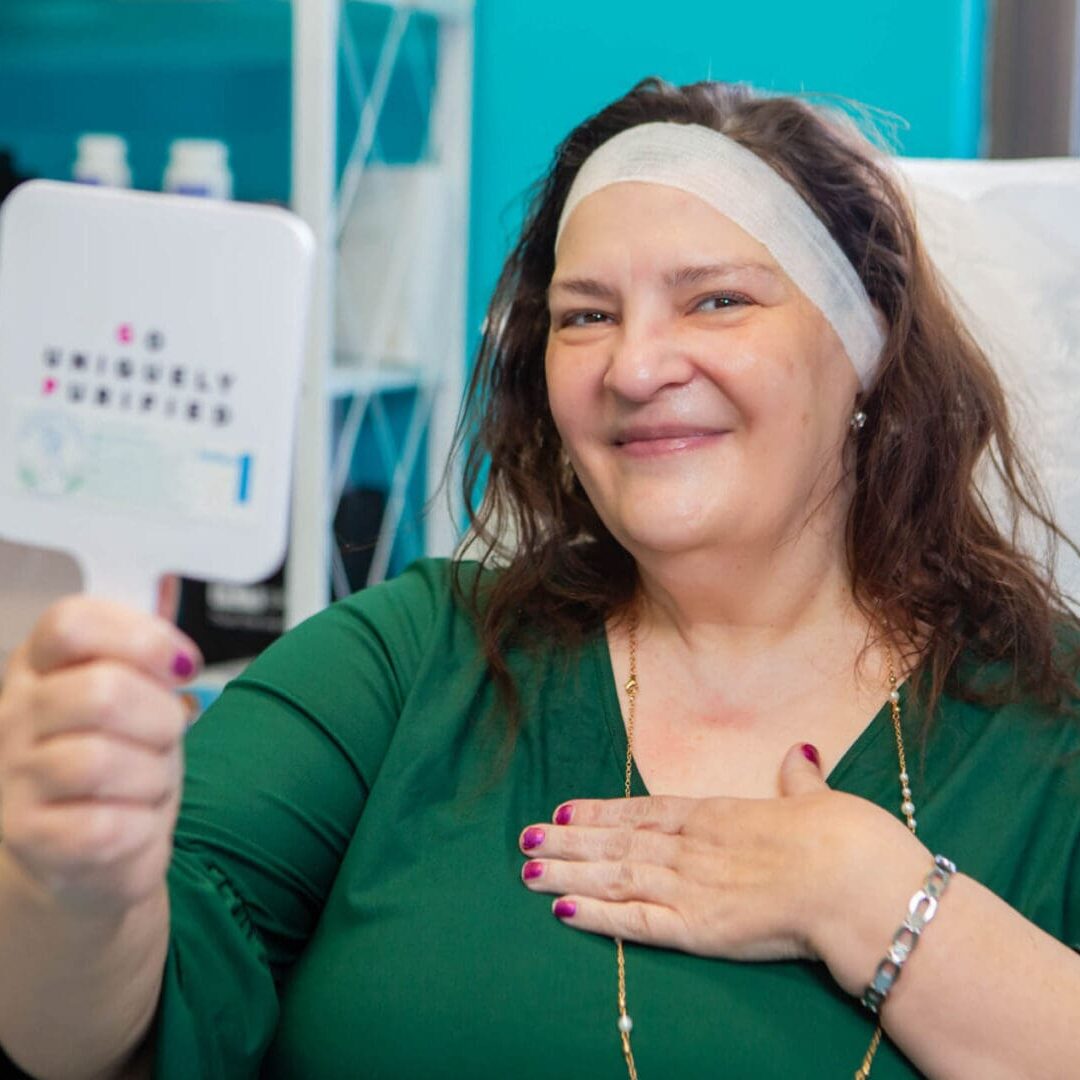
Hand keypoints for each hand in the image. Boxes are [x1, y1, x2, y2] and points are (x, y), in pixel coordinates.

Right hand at [0, 596, 201, 918]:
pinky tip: (134, 822)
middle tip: (166, 735)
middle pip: (101, 691)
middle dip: (160, 716)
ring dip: (151, 774)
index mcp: (40, 668)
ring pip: (99, 761)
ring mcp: (14, 779)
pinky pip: (105, 826)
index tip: (181, 666)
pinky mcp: (31, 838)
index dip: (142, 638)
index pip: (71, 623)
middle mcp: (14, 716)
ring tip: (147, 783)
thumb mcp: (138, 698)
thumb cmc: (122, 760)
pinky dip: (140, 825)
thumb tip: (179, 659)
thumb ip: (149, 663)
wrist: (89, 849)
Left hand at [519, 742, 925, 981]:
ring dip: (567, 873)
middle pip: (615, 843)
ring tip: (527, 870)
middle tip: (525, 839)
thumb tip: (801, 752)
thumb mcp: (816, 799)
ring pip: (613, 876)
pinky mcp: (695, 929)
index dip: (599, 813)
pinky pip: (634, 921)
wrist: (852, 877)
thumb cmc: (842, 837)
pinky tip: (562, 910)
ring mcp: (688, 886)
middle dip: (568, 842)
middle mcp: (690, 847)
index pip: (642, 812)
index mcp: (715, 815)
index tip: (564, 811)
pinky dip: (595, 916)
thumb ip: (798, 781)